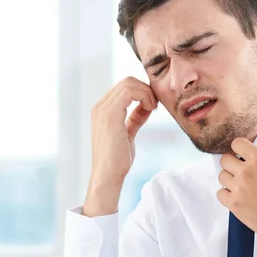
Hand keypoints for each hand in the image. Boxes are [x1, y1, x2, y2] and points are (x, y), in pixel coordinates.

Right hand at [84, 77, 157, 216]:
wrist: (108, 175)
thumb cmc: (118, 159)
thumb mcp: (129, 133)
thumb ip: (135, 118)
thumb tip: (147, 106)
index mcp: (102, 110)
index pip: (124, 87)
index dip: (142, 91)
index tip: (153, 105)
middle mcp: (100, 106)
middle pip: (127, 81)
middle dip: (146, 89)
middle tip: (156, 105)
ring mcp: (103, 109)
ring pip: (129, 83)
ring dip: (147, 92)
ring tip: (153, 108)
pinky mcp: (110, 114)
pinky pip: (129, 91)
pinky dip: (144, 96)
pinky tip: (151, 109)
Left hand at [216, 138, 256, 256]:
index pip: (237, 143)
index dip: (239, 148)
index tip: (242, 154)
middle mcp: (245, 171)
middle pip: (225, 159)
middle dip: (232, 163)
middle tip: (241, 170)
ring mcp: (238, 188)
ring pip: (221, 176)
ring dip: (229, 179)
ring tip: (240, 185)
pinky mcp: (234, 205)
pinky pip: (220, 194)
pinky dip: (227, 194)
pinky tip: (237, 196)